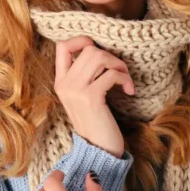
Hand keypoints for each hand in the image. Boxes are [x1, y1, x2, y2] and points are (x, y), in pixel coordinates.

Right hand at [54, 36, 134, 156]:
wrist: (98, 150)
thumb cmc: (96, 122)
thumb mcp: (83, 97)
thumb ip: (84, 76)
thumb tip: (99, 52)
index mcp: (60, 82)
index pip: (62, 46)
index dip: (81, 40)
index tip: (99, 50)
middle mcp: (65, 84)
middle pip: (88, 49)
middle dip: (111, 56)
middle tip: (121, 71)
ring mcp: (76, 90)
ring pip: (99, 57)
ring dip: (119, 65)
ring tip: (125, 79)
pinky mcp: (90, 97)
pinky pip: (111, 74)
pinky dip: (125, 79)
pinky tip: (129, 90)